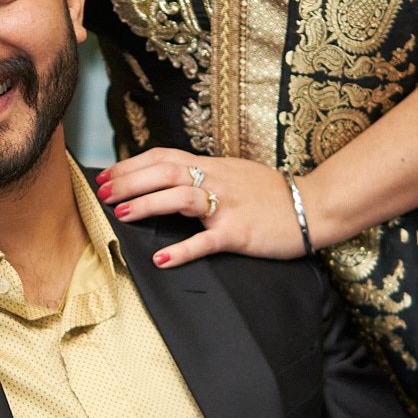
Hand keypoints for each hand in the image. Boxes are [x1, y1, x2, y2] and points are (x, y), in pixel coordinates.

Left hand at [100, 149, 306, 268]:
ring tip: (121, 215)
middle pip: (164, 172)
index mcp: (212, 166)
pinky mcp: (239, 233)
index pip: (163, 157)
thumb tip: (171, 179)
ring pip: (180, 198)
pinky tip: (161, 259)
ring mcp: (228, 206)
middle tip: (102, 193)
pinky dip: (182, 250)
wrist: (314, 206)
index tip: (107, 175)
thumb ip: (205, 175)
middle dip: (129, 181)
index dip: (131, 165)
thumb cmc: (273, 194)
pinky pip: (206, 241)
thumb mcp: (235, 174)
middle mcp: (216, 181)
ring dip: (147, 205)